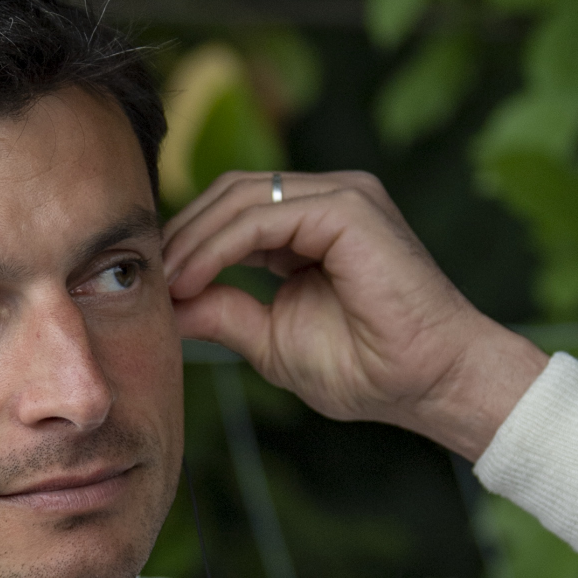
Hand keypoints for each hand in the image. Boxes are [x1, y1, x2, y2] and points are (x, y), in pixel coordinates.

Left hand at [162, 167, 546, 458]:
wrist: (431, 384)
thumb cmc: (370, 369)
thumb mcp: (273, 340)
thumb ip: (224, 312)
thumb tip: (168, 305)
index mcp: (316, 225)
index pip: (235, 211)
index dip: (188, 243)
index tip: (152, 288)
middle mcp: (331, 199)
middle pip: (230, 193)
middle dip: (182, 235)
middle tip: (146, 281)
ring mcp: (343, 196)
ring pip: (240, 198)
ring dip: (192, 241)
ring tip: (166, 285)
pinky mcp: (349, 208)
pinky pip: (263, 217)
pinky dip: (218, 246)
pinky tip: (192, 280)